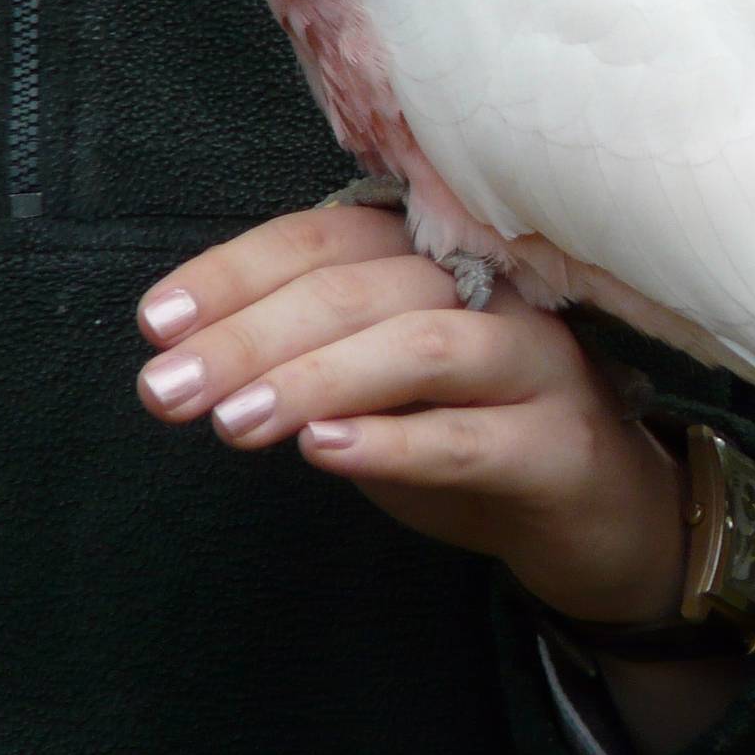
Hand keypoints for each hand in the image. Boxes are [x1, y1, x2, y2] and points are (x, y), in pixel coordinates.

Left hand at [135, 205, 686, 623]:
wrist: (599, 515)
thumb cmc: (472, 434)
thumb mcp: (381, 389)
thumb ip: (313, 359)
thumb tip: (194, 359)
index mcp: (437, 262)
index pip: (328, 239)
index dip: (237, 274)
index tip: (156, 323)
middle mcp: (492, 293)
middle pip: (364, 287)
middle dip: (253, 334)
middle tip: (169, 391)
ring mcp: (536, 363)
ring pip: (421, 344)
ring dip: (316, 377)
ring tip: (233, 421)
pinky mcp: (563, 443)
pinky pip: (471, 435)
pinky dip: (394, 441)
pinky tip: (327, 451)